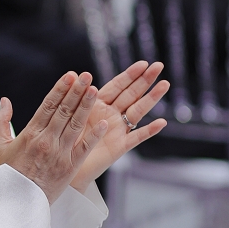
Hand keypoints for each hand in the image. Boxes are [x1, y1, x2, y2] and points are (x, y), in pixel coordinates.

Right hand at [0, 72, 107, 203]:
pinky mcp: (70, 167)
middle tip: (85, 75)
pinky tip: (103, 122)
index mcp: (30, 133)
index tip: (69, 76)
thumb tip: (5, 101)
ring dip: (86, 106)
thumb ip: (1, 121)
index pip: (48, 105)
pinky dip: (94, 135)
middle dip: (75, 91)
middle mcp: (46, 140)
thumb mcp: (0, 146)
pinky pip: (84, 148)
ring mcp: (59, 153)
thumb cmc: (9, 173)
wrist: (17, 202)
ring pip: (75, 125)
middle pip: (63, 111)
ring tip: (94, 89)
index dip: (60, 89)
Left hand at [71, 60, 167, 193]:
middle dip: (145, 80)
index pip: (117, 85)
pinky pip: (137, 137)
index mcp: (98, 104)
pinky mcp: (120, 146)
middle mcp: (111, 114)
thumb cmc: (65, 137)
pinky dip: (149, 131)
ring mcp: (117, 129)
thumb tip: (82, 76)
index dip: (130, 74)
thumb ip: (79, 98)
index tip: (143, 63)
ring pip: (138, 111)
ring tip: (165, 84)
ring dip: (151, 98)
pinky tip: (162, 122)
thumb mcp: (71, 114)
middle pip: (131, 94)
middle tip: (159, 66)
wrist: (63, 163)